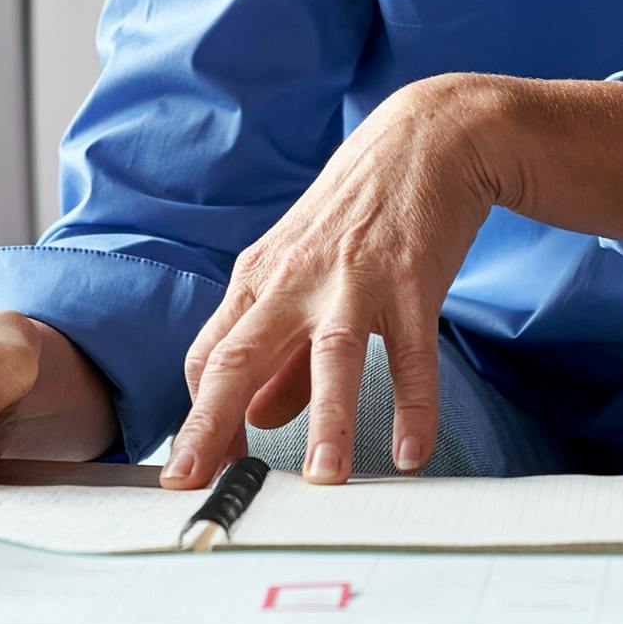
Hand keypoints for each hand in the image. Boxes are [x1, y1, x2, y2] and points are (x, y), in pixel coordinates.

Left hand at [161, 76, 496, 490]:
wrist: (427, 136)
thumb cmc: (359, 210)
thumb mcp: (304, 269)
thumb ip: (281, 351)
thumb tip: (255, 418)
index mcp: (261, 276)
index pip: (209, 356)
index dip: (200, 418)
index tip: (199, 473)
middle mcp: (297, 278)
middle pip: (240, 354)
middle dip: (212, 425)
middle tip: (195, 487)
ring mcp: (355, 277)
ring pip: (331, 354)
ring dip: (327, 420)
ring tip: (324, 481)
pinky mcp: (413, 278)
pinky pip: (413, 352)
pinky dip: (414, 405)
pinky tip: (411, 452)